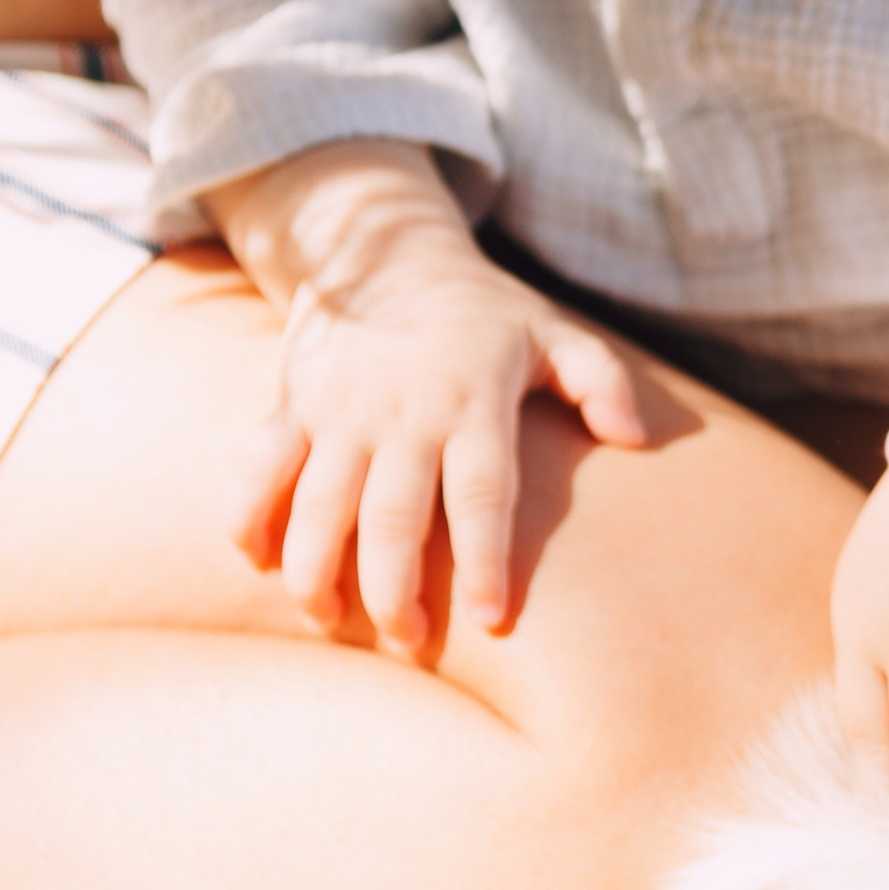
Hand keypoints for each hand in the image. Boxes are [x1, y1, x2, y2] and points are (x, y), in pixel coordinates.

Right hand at [213, 145, 650, 651]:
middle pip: (393, 518)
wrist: (383, 246)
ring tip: (331, 623)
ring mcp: (340, 410)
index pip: (481, 495)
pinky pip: (258, 470)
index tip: (489, 620)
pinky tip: (258, 565)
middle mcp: (404, 412)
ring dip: (317, 574)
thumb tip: (638, 439)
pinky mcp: (291, 404)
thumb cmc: (482, 311)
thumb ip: (600, 382)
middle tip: (409, 643)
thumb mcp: (553, 332)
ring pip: (318, 506)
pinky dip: (249, 520)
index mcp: (473, 402)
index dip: (483, 561)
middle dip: (394, 593)